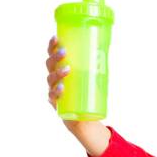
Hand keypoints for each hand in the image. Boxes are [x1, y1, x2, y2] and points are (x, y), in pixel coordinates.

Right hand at [46, 35, 110, 156]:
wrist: (85, 119)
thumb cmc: (87, 95)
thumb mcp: (92, 78)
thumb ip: (96, 65)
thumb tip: (107, 47)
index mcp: (59, 70)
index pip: (52, 55)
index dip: (51, 46)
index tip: (56, 37)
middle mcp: (54, 79)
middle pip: (49, 65)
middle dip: (55, 57)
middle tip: (64, 52)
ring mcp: (54, 91)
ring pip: (50, 79)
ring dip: (58, 73)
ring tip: (68, 69)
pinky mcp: (57, 104)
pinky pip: (53, 96)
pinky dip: (56, 92)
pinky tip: (62, 88)